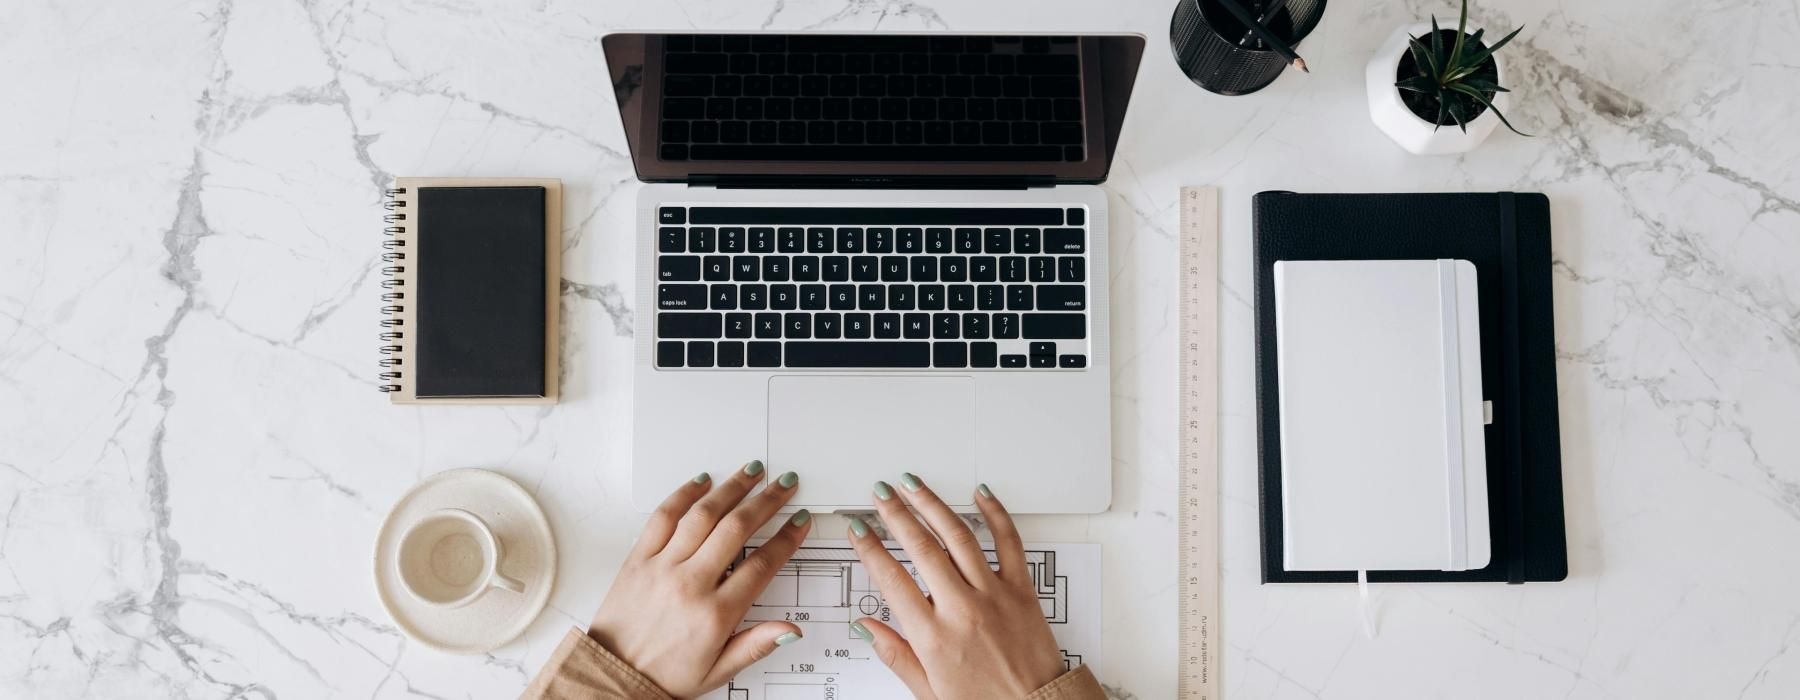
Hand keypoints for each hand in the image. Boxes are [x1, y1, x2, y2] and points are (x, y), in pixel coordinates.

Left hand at [587, 461, 811, 696]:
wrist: (614, 675)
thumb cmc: (664, 675)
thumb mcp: (718, 671)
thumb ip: (756, 645)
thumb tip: (791, 630)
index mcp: (715, 614)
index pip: (761, 565)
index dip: (786, 538)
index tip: (799, 521)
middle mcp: (690, 584)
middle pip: (737, 529)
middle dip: (767, 501)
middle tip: (784, 485)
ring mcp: (662, 567)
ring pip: (703, 515)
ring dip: (731, 488)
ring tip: (751, 472)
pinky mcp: (638, 559)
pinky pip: (663, 517)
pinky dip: (683, 494)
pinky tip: (701, 481)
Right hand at [847, 475, 1065, 698]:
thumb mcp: (928, 690)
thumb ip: (895, 654)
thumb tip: (866, 626)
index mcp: (933, 636)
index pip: (891, 579)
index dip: (870, 548)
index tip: (859, 530)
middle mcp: (962, 609)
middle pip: (920, 548)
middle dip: (895, 514)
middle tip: (881, 494)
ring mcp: (994, 595)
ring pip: (958, 536)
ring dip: (932, 505)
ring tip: (914, 485)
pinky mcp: (1022, 590)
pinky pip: (1009, 542)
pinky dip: (995, 514)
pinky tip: (981, 495)